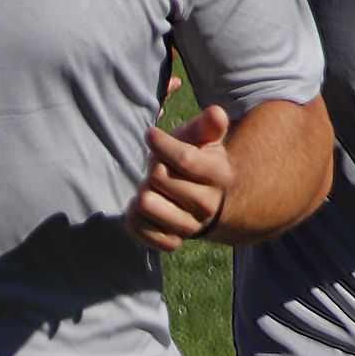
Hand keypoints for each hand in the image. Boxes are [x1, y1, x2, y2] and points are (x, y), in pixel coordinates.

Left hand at [125, 105, 232, 251]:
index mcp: (219, 175)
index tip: (151, 135)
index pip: (184, 159)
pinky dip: (135, 217)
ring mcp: (191, 227)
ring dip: (143, 190)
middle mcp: (208, 205)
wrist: (204, 198)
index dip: (161, 144)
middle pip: (160, 178)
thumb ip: (208, 125)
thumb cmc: (197, 158)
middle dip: (154, 166)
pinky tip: (143, 206)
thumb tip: (216, 113)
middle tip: (159, 166)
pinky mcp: (172, 242)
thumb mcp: (203, 137)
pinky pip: (142, 230)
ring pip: (147, 204)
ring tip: (152, 188)